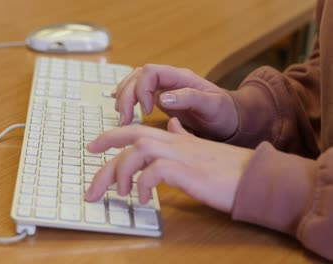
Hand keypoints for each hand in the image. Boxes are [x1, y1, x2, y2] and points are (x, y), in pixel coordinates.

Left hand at [84, 118, 252, 212]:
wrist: (255, 176)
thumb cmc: (228, 168)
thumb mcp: (201, 149)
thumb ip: (184, 136)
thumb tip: (172, 125)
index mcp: (174, 139)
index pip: (136, 131)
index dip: (111, 136)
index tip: (93, 147)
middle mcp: (174, 142)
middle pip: (130, 138)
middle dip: (104, 155)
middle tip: (90, 183)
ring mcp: (181, 155)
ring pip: (138, 150)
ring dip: (122, 171)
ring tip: (121, 193)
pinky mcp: (189, 171)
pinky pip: (156, 171)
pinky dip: (145, 184)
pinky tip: (146, 199)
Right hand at [113, 64, 237, 140]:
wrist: (230, 119)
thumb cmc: (224, 113)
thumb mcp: (212, 106)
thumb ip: (189, 98)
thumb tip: (162, 97)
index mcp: (180, 77)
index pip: (150, 72)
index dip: (141, 90)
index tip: (146, 112)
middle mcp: (169, 80)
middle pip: (137, 77)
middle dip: (127, 96)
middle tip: (125, 118)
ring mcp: (163, 88)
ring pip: (134, 83)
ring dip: (124, 98)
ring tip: (122, 116)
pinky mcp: (160, 98)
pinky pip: (138, 92)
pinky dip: (126, 98)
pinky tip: (120, 106)